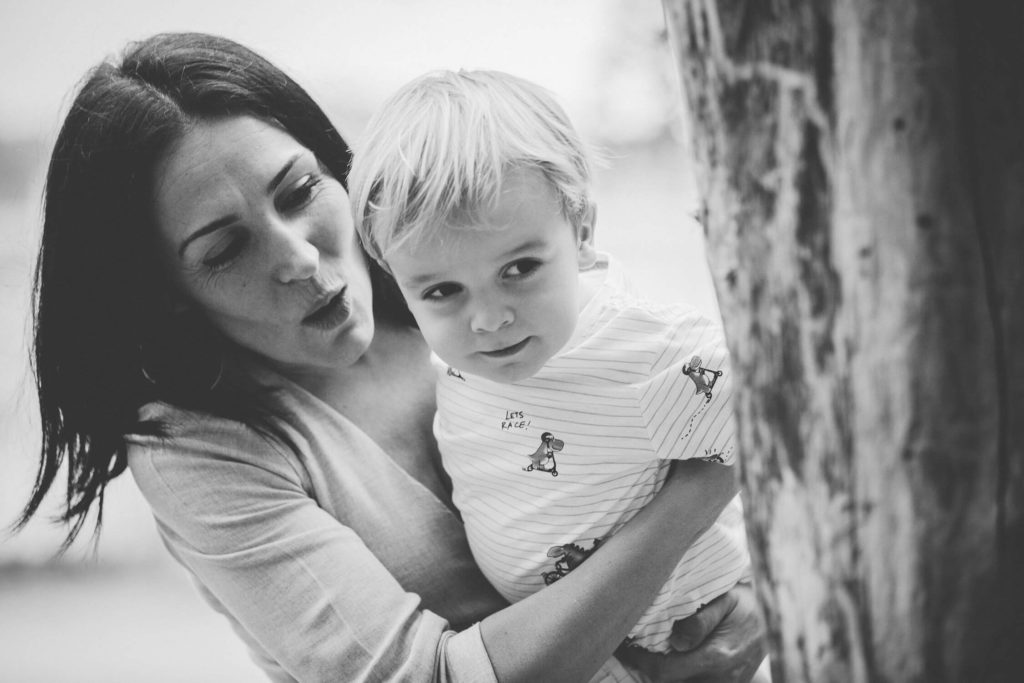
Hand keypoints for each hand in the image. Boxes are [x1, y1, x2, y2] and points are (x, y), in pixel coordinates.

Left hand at [617, 583, 767, 681]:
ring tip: (649, 656)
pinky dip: (681, 677)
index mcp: (717, 657)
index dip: (639, 662)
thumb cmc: (750, 603)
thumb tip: (675, 641)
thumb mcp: (726, 599)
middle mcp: (723, 678)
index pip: (665, 671)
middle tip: (633, 650)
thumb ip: (700, 621)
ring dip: (664, 675)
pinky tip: (673, 662)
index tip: (624, 647)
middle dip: (648, 670)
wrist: (779, 617)